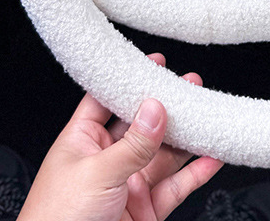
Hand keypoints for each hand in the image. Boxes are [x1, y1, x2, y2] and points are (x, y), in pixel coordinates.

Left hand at [17, 53, 222, 220]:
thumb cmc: (57, 220)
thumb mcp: (96, 174)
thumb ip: (132, 145)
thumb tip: (156, 109)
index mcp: (83, 141)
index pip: (107, 100)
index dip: (129, 80)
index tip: (154, 63)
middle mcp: (107, 159)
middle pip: (143, 124)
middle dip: (168, 105)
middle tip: (191, 85)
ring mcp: (129, 184)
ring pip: (164, 154)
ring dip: (187, 136)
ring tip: (209, 113)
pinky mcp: (146, 210)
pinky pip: (176, 186)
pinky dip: (197, 172)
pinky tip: (213, 156)